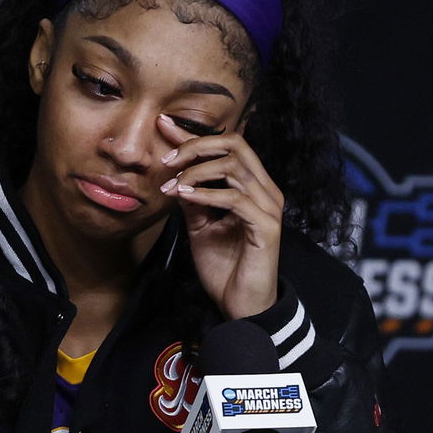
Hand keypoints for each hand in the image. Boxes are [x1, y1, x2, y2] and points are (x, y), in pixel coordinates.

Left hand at [157, 114, 282, 319]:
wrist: (240, 305)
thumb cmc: (225, 267)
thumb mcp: (200, 227)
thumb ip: (192, 200)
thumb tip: (175, 176)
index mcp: (253, 187)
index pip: (228, 146)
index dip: (195, 135)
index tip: (163, 127)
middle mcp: (266, 191)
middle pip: (236, 145)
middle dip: (197, 146)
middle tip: (168, 160)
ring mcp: (269, 207)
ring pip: (234, 167)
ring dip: (197, 173)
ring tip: (173, 185)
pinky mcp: (267, 227)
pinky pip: (235, 198)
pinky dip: (207, 194)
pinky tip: (185, 197)